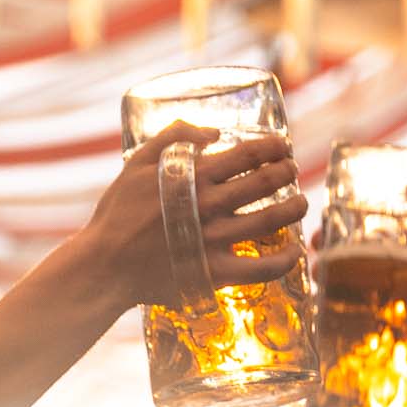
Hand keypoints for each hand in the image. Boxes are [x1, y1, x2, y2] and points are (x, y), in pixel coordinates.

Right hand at [82, 126, 307, 313]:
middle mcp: (209, 206)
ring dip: (293, 209)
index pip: (248, 155)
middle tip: (292, 169)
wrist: (104, 264)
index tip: (283, 146)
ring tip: (301, 202)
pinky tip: (294, 252)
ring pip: (270, 221)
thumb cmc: (118, 212)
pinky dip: (284, 260)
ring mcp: (214, 241)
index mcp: (193, 177)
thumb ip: (174, 137)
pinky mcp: (215, 274)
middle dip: (286, 172)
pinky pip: (261, 269)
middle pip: (265, 183)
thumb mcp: (137, 162)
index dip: (273, 147)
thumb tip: (214, 133)